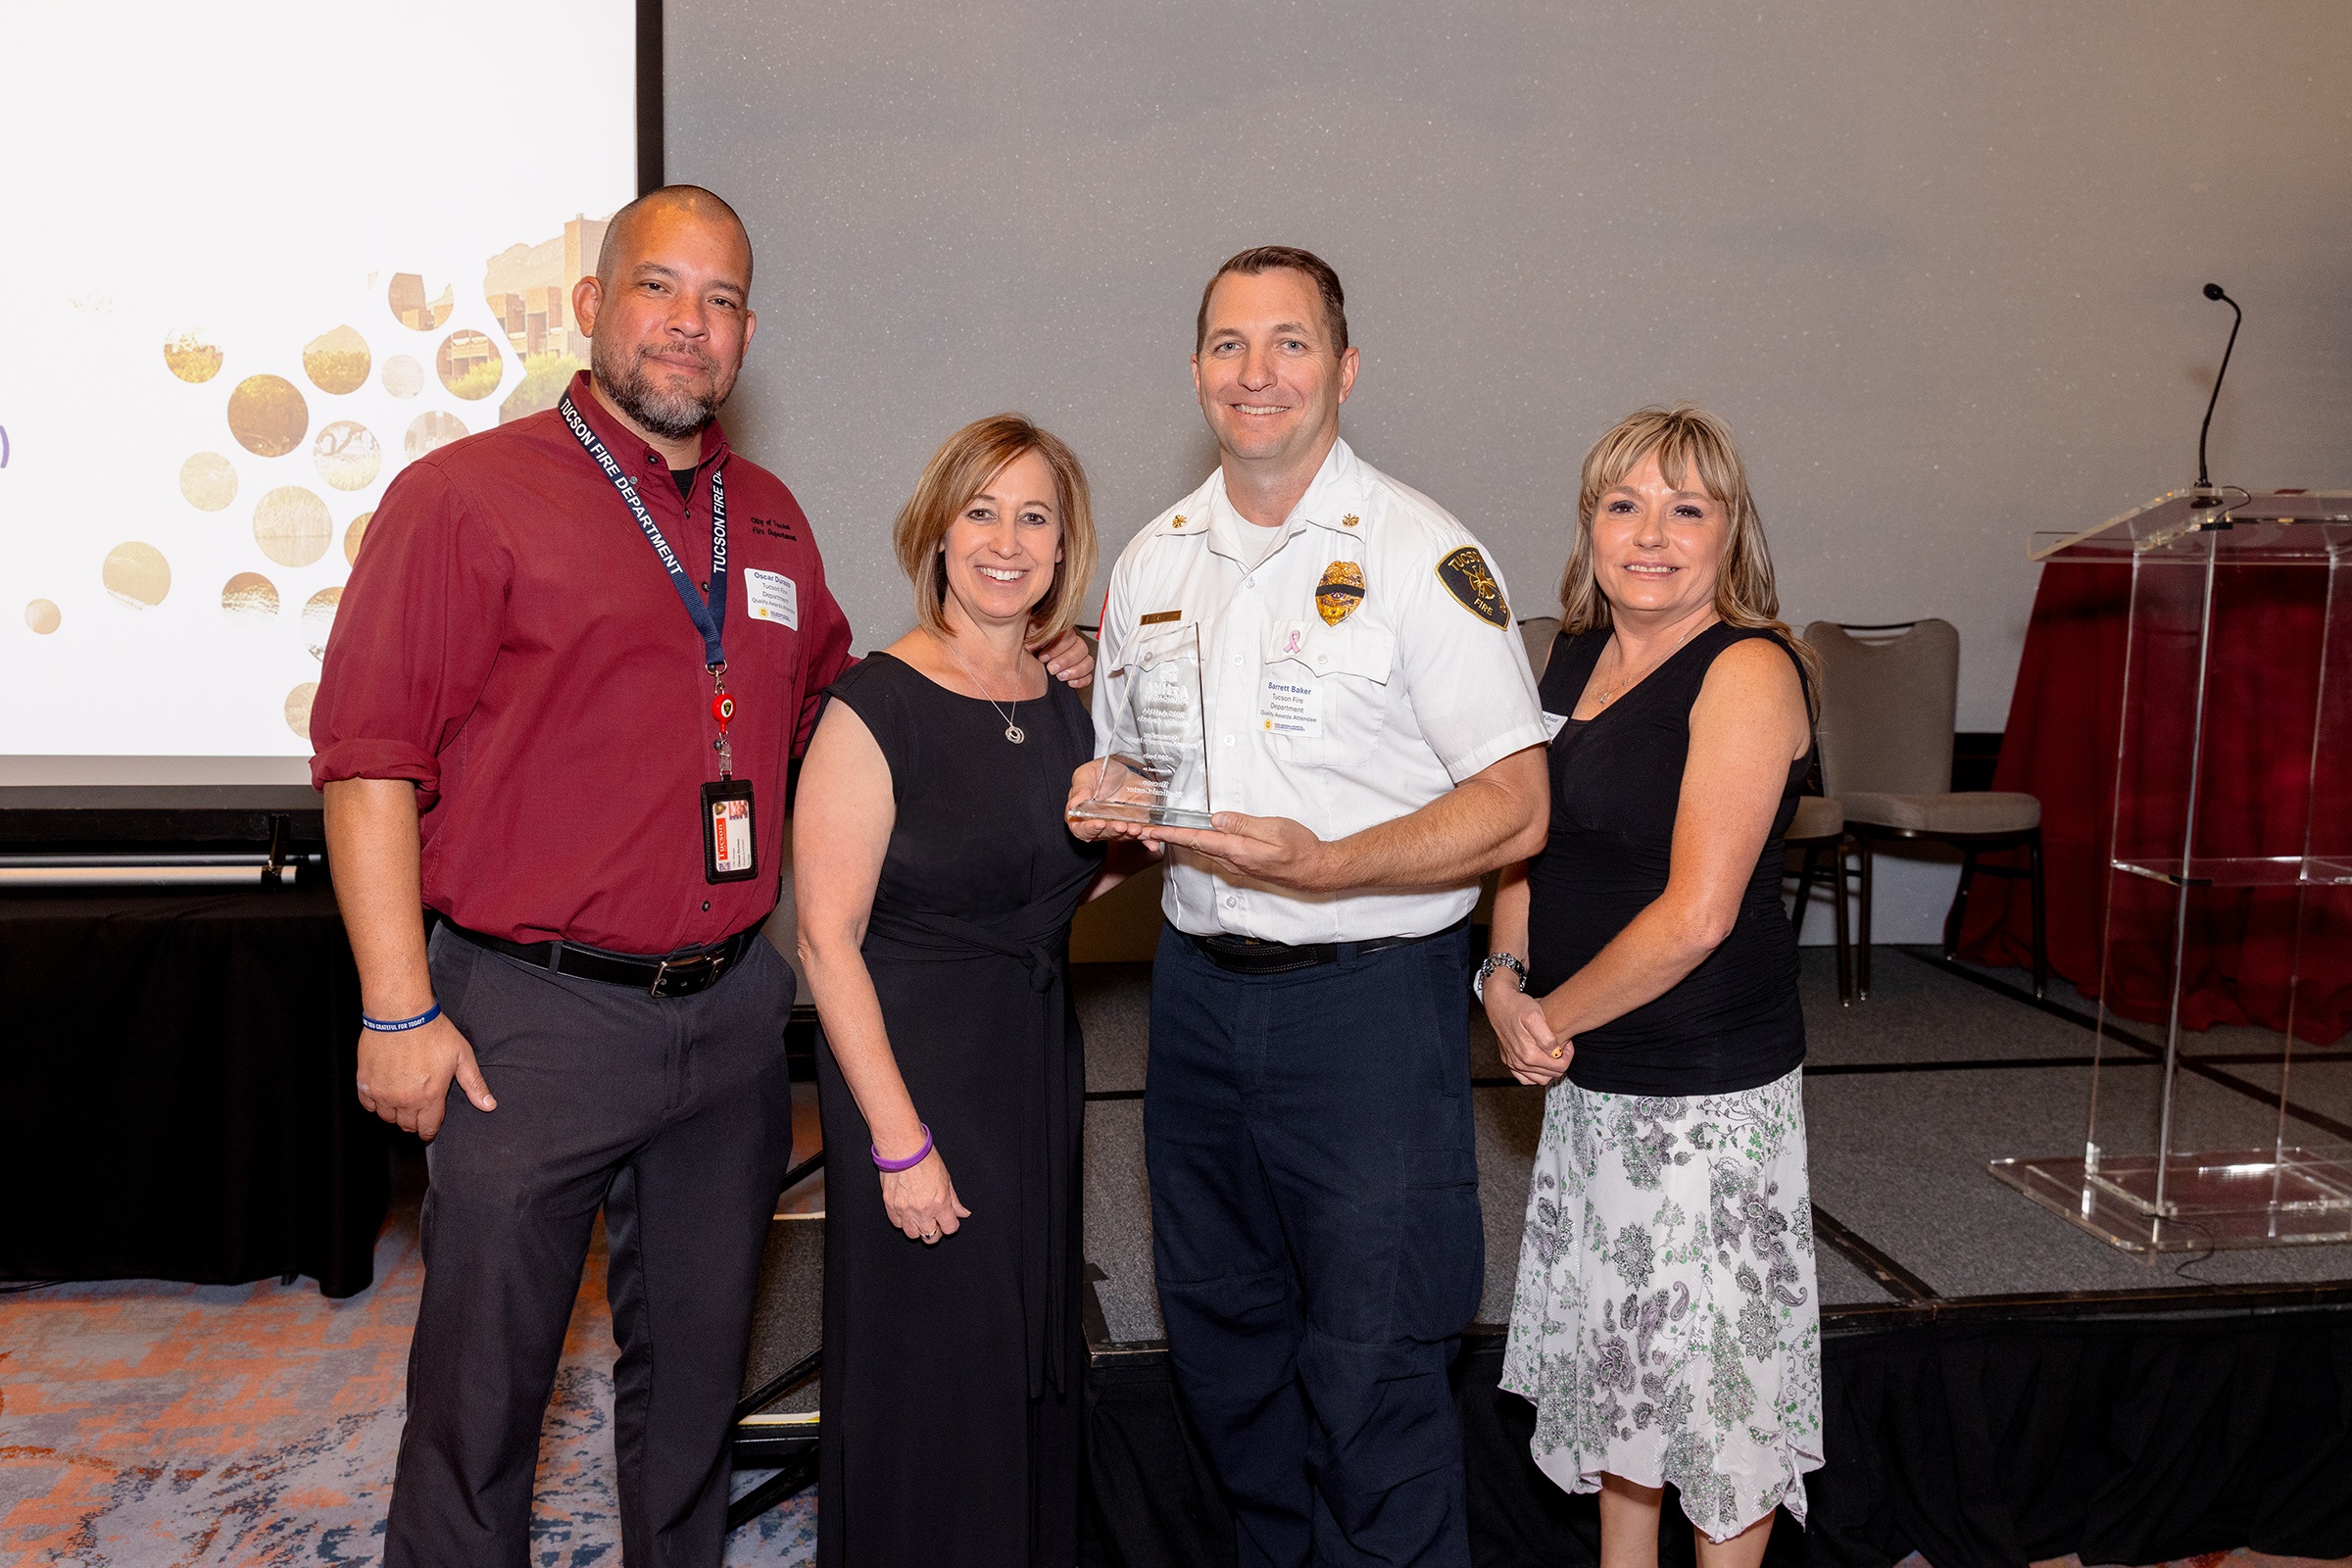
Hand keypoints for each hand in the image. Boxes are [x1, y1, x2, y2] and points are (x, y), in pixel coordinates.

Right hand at [355, 1013, 495, 1141]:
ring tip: (403, 1101)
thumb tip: (489, 1105)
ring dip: (396, 1114)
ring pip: (387, 1117)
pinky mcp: (365, 1083)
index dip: (430, 1132)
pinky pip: (368, 1105)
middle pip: (407, 1126)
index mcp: (430, 1096)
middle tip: (418, 1112)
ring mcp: (383, 1093)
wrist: (400, 1014)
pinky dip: (375, 1103)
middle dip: (415, 1123)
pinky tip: (384, 1093)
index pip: (428, 1128)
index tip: (429, 1130)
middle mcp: (405, 1099)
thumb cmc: (432, 1031)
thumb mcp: (462, 1056)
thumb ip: (474, 1084)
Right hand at [880, 1148, 969, 1243]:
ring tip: (920, 1217)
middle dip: (935, 1231)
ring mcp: (905, 1209)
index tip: (948, 1220)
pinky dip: (903, 1221)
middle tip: (935, 1221)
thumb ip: (954, 1200)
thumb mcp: (946, 1178)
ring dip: (918, 1228)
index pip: (950, 1228)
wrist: (902, 1148)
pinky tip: (907, 1211)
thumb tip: (963, 1213)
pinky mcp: (890, 1206)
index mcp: (940, 1202)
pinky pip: (897, 1224)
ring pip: (913, 1234)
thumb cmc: (925, 1158)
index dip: (950, 1225)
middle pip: (931, 1237)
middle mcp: (923, 1210)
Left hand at [1030, 627, 1094, 687]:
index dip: (1057, 647)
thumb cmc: (1024, 651)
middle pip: (1081, 648)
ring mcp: (1076, 659)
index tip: (1042, 657)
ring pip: (1088, 661)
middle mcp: (1069, 645)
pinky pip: (1088, 676)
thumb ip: (1032, 631)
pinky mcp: (1078, 674)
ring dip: (1075, 670)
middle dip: (1066, 660)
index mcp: (1058, 633)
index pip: (1069, 635)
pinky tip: (1070, 682)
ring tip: (1060, 676)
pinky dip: (1081, 680)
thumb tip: (1034, 635)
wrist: (1023, 669)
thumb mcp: (1024, 637)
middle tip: (1051, 668)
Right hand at [1065, 759, 1159, 844]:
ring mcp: (1118, 826)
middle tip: (1121, 826)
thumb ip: (1080, 790)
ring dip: (1129, 835)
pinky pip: (1141, 835)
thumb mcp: (1086, 775)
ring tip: (1136, 828)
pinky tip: (1152, 844)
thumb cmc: (1098, 772)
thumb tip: (1073, 805)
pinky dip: (1148, 840)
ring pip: (1122, 836)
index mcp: (1082, 816)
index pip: (1082, 830)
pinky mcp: (1135, 824)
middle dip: (1113, 831)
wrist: (1121, 769)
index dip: (1089, 830)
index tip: (1099, 823)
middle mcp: (1100, 825)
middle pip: (1104, 835)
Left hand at [1147, 811, 1332, 889]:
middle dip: (1168, 838)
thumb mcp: (1274, 829)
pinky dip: (1197, 844)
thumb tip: (1216, 819)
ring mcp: (1236, 866)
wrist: (1314, 870)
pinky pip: (1214, 854)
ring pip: (1203, 850)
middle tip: (1145, 828)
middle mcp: (1232, 861)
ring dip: (1180, 841)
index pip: (1197, 839)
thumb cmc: (1299, 848)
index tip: (1151, 830)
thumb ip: (1243, 825)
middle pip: (1194, 846)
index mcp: (1237, 850)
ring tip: (1161, 831)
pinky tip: (1192, 838)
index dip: (1171, 834)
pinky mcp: (1242, 866)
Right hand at [1486, 984, 1569, 1086]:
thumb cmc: (1518, 1007)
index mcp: (1529, 1055)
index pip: (1560, 1067)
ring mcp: (1513, 1064)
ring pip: (1540, 1079)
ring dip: (1550, 1069)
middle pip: (1552, 1074)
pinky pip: (1525, 1079)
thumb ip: (1548, 1039)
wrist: (1499, 1002)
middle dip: (1560, 1061)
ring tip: (1552, 1053)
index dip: (1568, 1055)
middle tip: (1561, 1046)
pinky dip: (1535, 1074)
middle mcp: (1520, 1063)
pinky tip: (1540, 1062)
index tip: (1566, 1043)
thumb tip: (1556, 1053)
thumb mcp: (1537, 1017)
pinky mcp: (1508, 1061)